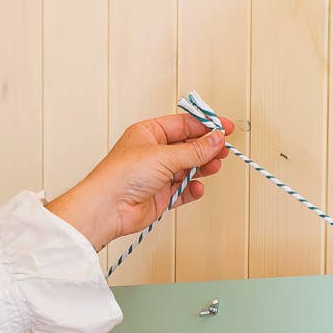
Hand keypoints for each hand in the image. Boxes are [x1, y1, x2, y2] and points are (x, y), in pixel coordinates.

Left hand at [46, 111, 234, 252]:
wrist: (108, 208)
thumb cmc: (122, 175)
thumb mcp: (164, 155)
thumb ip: (194, 150)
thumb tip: (215, 139)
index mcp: (149, 133)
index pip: (183, 124)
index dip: (205, 125)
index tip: (224, 128)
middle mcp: (153, 153)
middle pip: (188, 146)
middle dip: (206, 148)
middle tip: (223, 149)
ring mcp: (157, 175)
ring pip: (188, 168)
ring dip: (202, 167)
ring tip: (215, 167)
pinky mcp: (160, 196)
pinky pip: (183, 190)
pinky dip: (192, 189)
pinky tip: (197, 187)